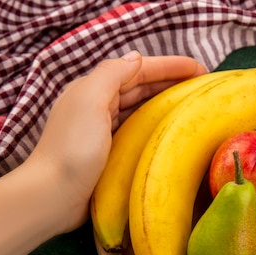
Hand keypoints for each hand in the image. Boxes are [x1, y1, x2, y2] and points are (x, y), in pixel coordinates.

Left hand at [27, 51, 206, 232]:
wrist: (52, 196)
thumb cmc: (72, 148)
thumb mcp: (90, 101)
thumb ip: (111, 74)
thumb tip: (135, 57)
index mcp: (92, 89)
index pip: (136, 70)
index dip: (168, 66)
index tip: (200, 68)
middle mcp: (97, 106)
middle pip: (140, 87)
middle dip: (170, 82)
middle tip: (203, 85)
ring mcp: (103, 131)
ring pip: (140, 108)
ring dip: (165, 102)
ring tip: (193, 104)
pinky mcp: (108, 154)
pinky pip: (138, 131)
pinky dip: (155, 125)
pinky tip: (170, 130)